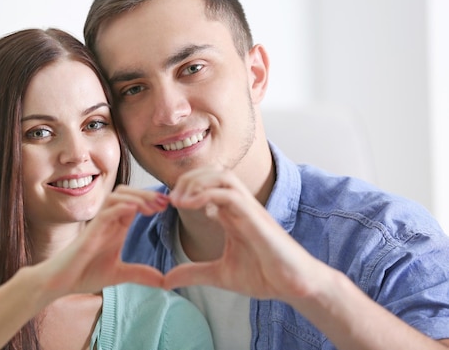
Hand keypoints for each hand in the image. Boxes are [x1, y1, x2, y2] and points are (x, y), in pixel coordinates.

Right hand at [34, 186, 167, 302]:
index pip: (135, 202)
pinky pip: (105, 213)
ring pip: (116, 197)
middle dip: (147, 194)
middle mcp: (108, 221)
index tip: (168, 206)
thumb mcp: (120, 274)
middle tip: (165, 202)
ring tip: (152, 207)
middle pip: (127, 193)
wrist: (61, 283)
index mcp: (116, 227)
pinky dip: (119, 208)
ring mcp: (98, 224)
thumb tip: (164, 281)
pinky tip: (134, 209)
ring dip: (136, 197)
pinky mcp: (89, 232)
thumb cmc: (85, 273)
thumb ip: (140, 274)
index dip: (151, 199)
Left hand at [163, 165, 323, 302]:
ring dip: (197, 182)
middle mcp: (240, 206)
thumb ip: (193, 273)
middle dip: (188, 180)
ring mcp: (249, 209)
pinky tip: (190, 206)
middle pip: (213, 173)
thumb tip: (166, 281)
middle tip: (171, 199)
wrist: (295, 286)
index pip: (209, 185)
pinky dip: (207, 194)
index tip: (170, 204)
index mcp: (232, 214)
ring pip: (223, 176)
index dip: (186, 188)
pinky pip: (230, 194)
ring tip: (179, 200)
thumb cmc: (265, 275)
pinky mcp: (257, 218)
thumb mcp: (220, 275)